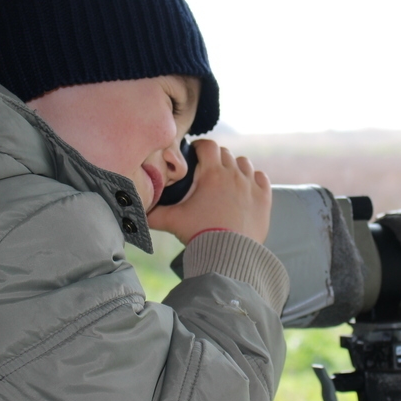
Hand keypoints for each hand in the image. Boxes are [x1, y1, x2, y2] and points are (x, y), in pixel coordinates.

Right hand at [147, 139, 271, 244]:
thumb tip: (136, 212)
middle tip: (207, 170)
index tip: (195, 153)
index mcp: (212, 174)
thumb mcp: (172, 221)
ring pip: (244, 163)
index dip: (200, 147)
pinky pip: (261, 177)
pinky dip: (254, 178)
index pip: (208, 146)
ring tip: (227, 178)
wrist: (229, 254)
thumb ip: (153, 214)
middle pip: (225, 153)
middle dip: (215, 158)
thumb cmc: (200, 234)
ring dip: (235, 166)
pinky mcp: (264, 198)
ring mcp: (251, 185)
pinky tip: (246, 186)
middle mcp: (234, 175)